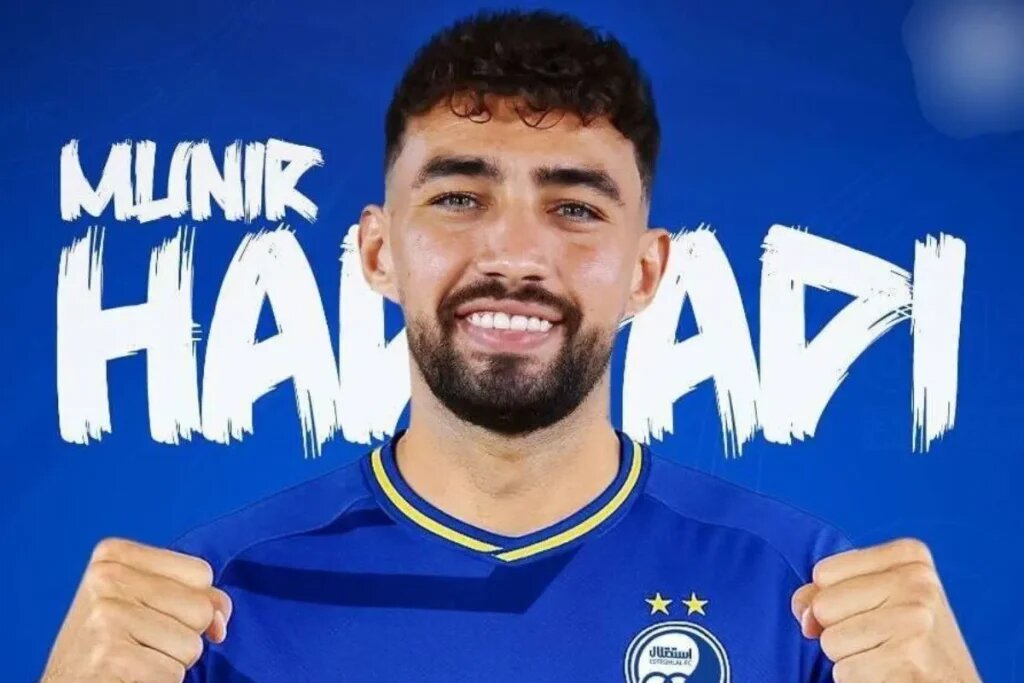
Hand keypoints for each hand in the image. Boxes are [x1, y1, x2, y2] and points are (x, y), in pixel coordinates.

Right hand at [42, 538, 231, 682]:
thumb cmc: (110, 645)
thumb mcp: (146, 603)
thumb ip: (196, 597)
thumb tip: (220, 621)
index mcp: (114, 555)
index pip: (201, 572)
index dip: (195, 602)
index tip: (157, 616)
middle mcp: (105, 578)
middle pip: (200, 608)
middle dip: (183, 635)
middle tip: (140, 643)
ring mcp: (105, 617)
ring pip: (191, 645)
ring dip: (171, 663)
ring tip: (134, 661)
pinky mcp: (109, 657)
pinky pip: (172, 674)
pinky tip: (127, 678)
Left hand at [792, 538, 979, 681]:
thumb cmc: (908, 641)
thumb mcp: (874, 598)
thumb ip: (825, 592)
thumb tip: (805, 616)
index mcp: (910, 556)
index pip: (823, 572)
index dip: (833, 599)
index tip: (873, 611)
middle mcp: (918, 581)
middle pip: (823, 605)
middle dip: (839, 629)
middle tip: (882, 639)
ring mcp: (916, 620)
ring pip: (830, 641)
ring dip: (849, 658)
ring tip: (887, 657)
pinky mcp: (909, 660)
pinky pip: (844, 672)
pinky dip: (859, 680)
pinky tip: (891, 674)